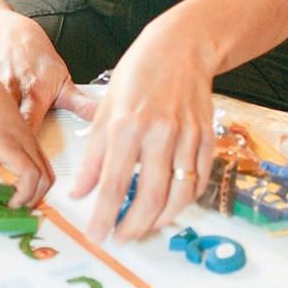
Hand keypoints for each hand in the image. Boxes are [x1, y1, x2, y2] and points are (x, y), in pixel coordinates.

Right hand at [0, 13, 97, 129]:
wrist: (13, 34)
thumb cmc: (40, 60)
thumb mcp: (63, 79)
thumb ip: (81, 103)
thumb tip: (104, 115)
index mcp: (36, 91)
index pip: (31, 119)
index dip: (25, 138)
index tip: (21, 158)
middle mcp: (13, 88)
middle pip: (3, 118)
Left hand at [0, 71, 54, 208]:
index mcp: (10, 143)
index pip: (30, 175)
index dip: (24, 195)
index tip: (9, 204)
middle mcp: (26, 142)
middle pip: (45, 177)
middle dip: (34, 198)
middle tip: (15, 207)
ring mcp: (31, 139)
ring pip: (48, 171)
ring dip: (39, 189)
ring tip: (19, 199)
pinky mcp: (32, 137)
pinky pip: (43, 162)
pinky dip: (39, 178)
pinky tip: (20, 184)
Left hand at [69, 23, 214, 243]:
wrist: (180, 48)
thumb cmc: (136, 75)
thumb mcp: (105, 109)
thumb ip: (94, 154)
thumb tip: (80, 191)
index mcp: (126, 125)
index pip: (113, 183)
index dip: (104, 215)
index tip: (96, 236)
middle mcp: (158, 134)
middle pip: (149, 196)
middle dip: (134, 226)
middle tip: (121, 239)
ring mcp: (187, 137)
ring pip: (179, 195)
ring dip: (161, 220)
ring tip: (143, 227)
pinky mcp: (207, 138)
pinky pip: (199, 180)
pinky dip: (185, 201)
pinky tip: (170, 206)